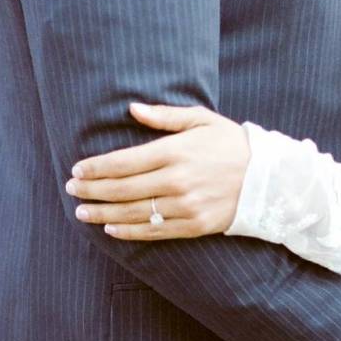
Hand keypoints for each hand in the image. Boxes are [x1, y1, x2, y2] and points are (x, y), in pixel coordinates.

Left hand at [65, 103, 250, 238]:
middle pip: (123, 188)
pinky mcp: (193, 225)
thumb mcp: (201, 119)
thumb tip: (132, 109)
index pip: (124, 162)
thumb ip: (164, 116)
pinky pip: (154, 231)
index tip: (77, 169)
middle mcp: (176, 180)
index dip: (96, 167)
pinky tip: (111, 229)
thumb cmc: (231, 143)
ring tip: (82, 212)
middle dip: (93, 190)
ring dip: (103, 213)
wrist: (268, 178)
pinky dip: (129, 231)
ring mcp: (184, 206)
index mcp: (176, 151)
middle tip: (72, 189)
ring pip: (133, 212)